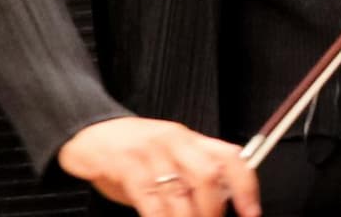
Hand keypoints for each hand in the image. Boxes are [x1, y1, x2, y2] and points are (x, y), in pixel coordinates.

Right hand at [57, 117, 260, 216]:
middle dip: (213, 210)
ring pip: (179, 192)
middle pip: (208, 176)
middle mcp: (176, 142)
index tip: (251, 212)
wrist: (88, 132)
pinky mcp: (125, 164)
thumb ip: (192, 179)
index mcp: (193, 140)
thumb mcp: (168, 159)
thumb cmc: (132, 151)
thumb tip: (222, 204)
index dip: (246, 186)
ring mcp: (151, 152)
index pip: (232, 158)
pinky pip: (149, 198)